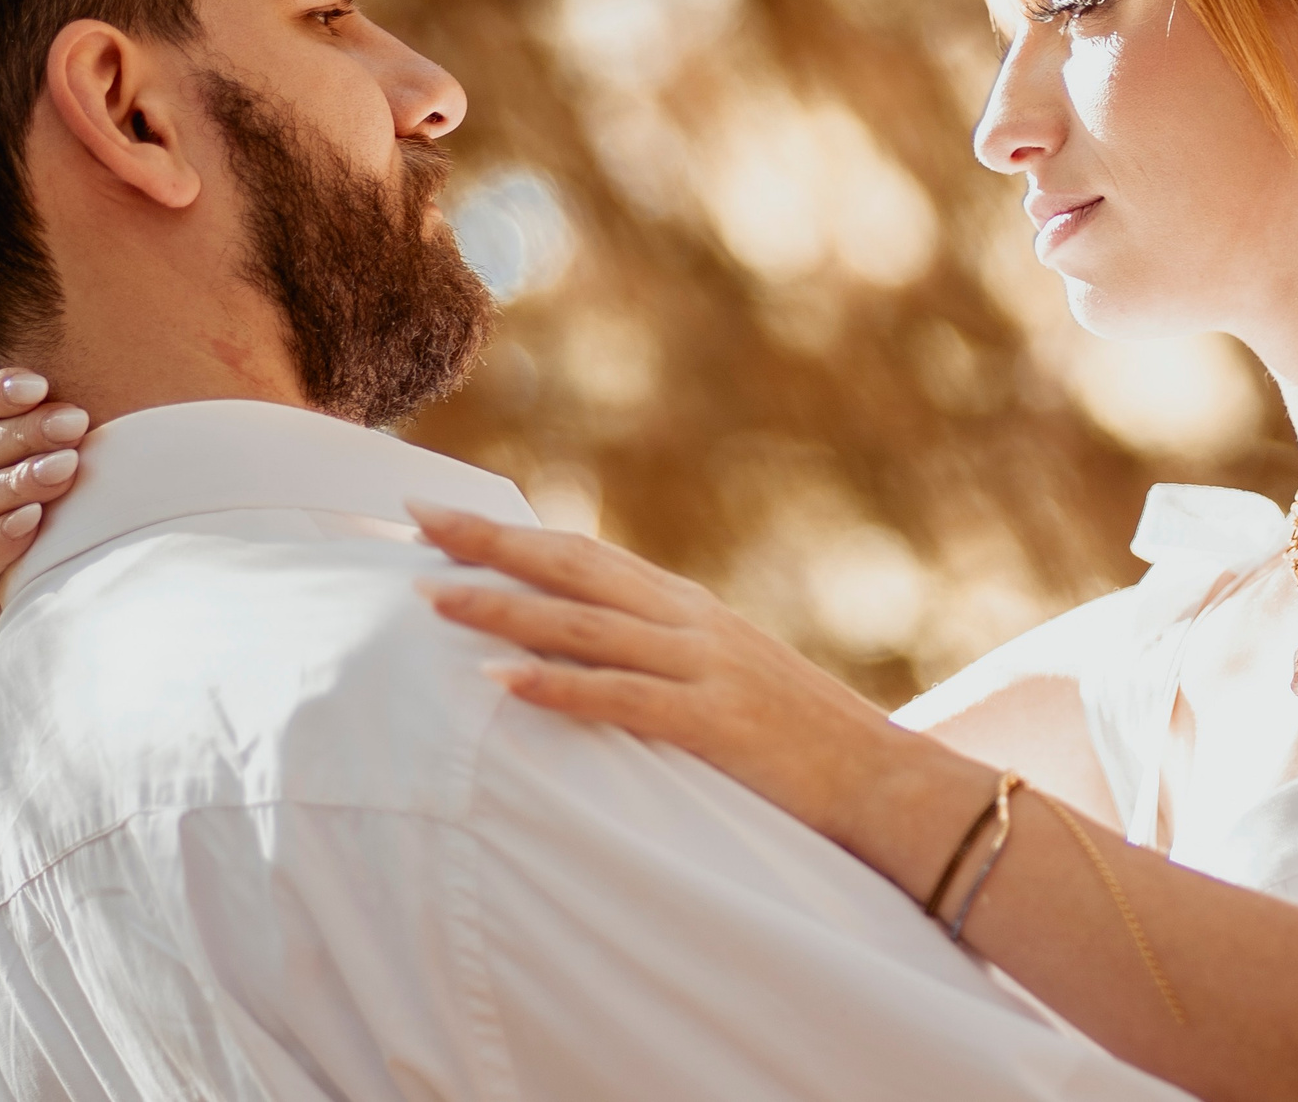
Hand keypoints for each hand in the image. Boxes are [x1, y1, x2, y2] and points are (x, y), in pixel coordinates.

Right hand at [0, 370, 88, 625]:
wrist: (61, 571)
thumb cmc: (62, 488)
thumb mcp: (52, 442)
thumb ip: (47, 407)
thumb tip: (56, 372)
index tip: (42, 385)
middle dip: (22, 434)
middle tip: (74, 423)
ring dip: (15, 483)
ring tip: (65, 467)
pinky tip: (32, 521)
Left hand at [414, 508, 928, 849]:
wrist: (884, 782)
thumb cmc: (800, 741)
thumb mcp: (727, 675)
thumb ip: (663, 654)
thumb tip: (588, 647)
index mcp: (687, 607)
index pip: (582, 554)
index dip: (509, 532)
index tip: (440, 515)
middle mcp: (689, 622)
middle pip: (572, 568)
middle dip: (489, 543)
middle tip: (413, 521)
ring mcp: (704, 667)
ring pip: (584, 625)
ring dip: (502, 608)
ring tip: (432, 597)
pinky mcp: (714, 723)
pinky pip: (621, 699)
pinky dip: (558, 686)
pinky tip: (501, 684)